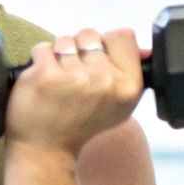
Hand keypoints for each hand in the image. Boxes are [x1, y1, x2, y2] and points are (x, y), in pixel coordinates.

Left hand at [2, 26, 149, 159]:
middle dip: (80, 49)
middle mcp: (106, 80)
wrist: (47, 150)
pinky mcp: (46, 75)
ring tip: (59, 80)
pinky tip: (43, 82)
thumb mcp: (120, 104)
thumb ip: (132, 72)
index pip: (123, 35)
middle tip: (75, 76)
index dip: (107, 44)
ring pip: (65, 40)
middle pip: (91, 34)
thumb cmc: (83, 124)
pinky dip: (39, 61)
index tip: (97, 62)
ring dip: (58, 55)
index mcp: (129, 86)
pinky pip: (43, 48)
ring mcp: (75, 77)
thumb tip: (145, 49)